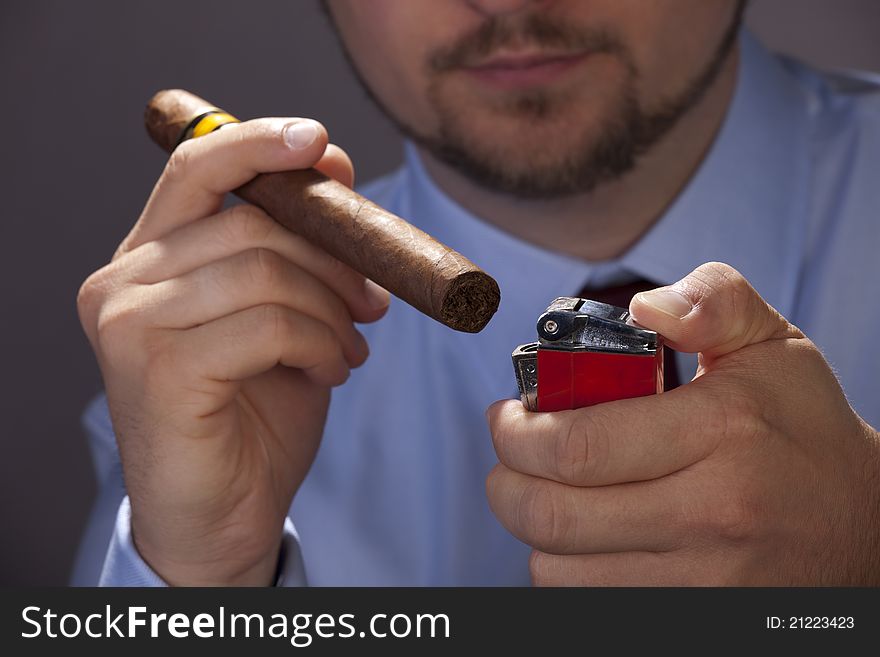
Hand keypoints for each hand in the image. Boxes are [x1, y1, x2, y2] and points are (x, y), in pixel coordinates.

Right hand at [77, 118, 389, 584]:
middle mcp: (121, 283)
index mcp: (147, 260)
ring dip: (331, 308)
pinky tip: (330, 371)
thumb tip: (329, 161)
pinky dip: (318, 343)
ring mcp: (131, 325)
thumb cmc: (251, 413)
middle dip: (332, 255)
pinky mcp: (157, 371)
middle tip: (373, 299)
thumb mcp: (282, 314)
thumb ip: (295, 246)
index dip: (258, 143)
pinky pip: (267, 325)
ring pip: (264, 272)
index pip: (194, 168)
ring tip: (350, 346)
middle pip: (250, 224)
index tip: (319, 141)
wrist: (222, 513)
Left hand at [487, 262, 879, 584]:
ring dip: (534, 529)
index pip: (579, 447)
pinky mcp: (700, 619)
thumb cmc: (801, 428)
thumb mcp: (771, 343)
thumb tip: (644, 307)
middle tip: (509, 457)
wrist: (862, 525)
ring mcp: (707, 582)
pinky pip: (591, 606)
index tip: (507, 416)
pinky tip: (587, 537)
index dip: (517, 433)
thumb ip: (713, 300)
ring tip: (548, 494)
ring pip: (559, 571)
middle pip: (554, 518)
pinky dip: (568, 571)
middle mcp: (713, 515)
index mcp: (722, 432)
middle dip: (505, 482)